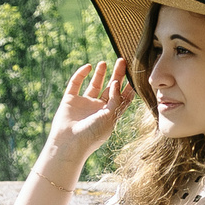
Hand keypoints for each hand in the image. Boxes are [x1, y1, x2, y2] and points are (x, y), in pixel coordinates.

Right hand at [38, 58, 133, 179]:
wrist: (69, 143)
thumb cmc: (92, 134)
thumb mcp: (110, 117)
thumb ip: (115, 99)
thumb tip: (116, 82)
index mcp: (110, 115)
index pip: (122, 98)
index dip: (128, 86)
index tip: (134, 74)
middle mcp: (98, 109)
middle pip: (110, 88)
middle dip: (116, 75)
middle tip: (121, 61)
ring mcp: (84, 104)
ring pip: (94, 85)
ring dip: (100, 74)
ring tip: (104, 63)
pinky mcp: (70, 100)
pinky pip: (76, 84)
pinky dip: (81, 74)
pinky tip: (88, 67)